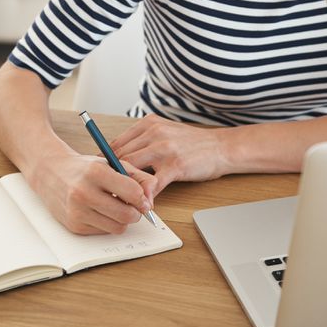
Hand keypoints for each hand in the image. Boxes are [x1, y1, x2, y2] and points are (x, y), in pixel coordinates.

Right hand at [30, 152, 156, 234]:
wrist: (51, 173)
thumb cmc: (85, 168)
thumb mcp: (111, 163)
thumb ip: (137, 177)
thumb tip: (151, 199)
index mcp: (95, 172)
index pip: (132, 192)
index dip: (143, 198)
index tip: (144, 200)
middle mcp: (84, 192)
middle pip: (126, 215)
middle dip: (136, 213)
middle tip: (134, 207)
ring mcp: (77, 211)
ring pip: (117, 227)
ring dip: (122, 220)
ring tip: (116, 207)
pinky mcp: (74, 225)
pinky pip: (104, 231)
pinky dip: (107, 223)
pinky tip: (100, 211)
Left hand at [112, 114, 229, 195]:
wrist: (222, 147)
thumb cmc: (193, 143)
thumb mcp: (165, 131)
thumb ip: (144, 140)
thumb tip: (119, 157)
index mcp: (148, 123)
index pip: (116, 143)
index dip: (107, 162)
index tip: (105, 176)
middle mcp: (154, 132)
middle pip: (120, 156)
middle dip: (113, 176)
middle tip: (109, 192)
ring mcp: (164, 149)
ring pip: (131, 169)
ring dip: (125, 187)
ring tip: (123, 199)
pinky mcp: (175, 165)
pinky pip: (152, 183)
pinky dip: (145, 196)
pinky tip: (144, 203)